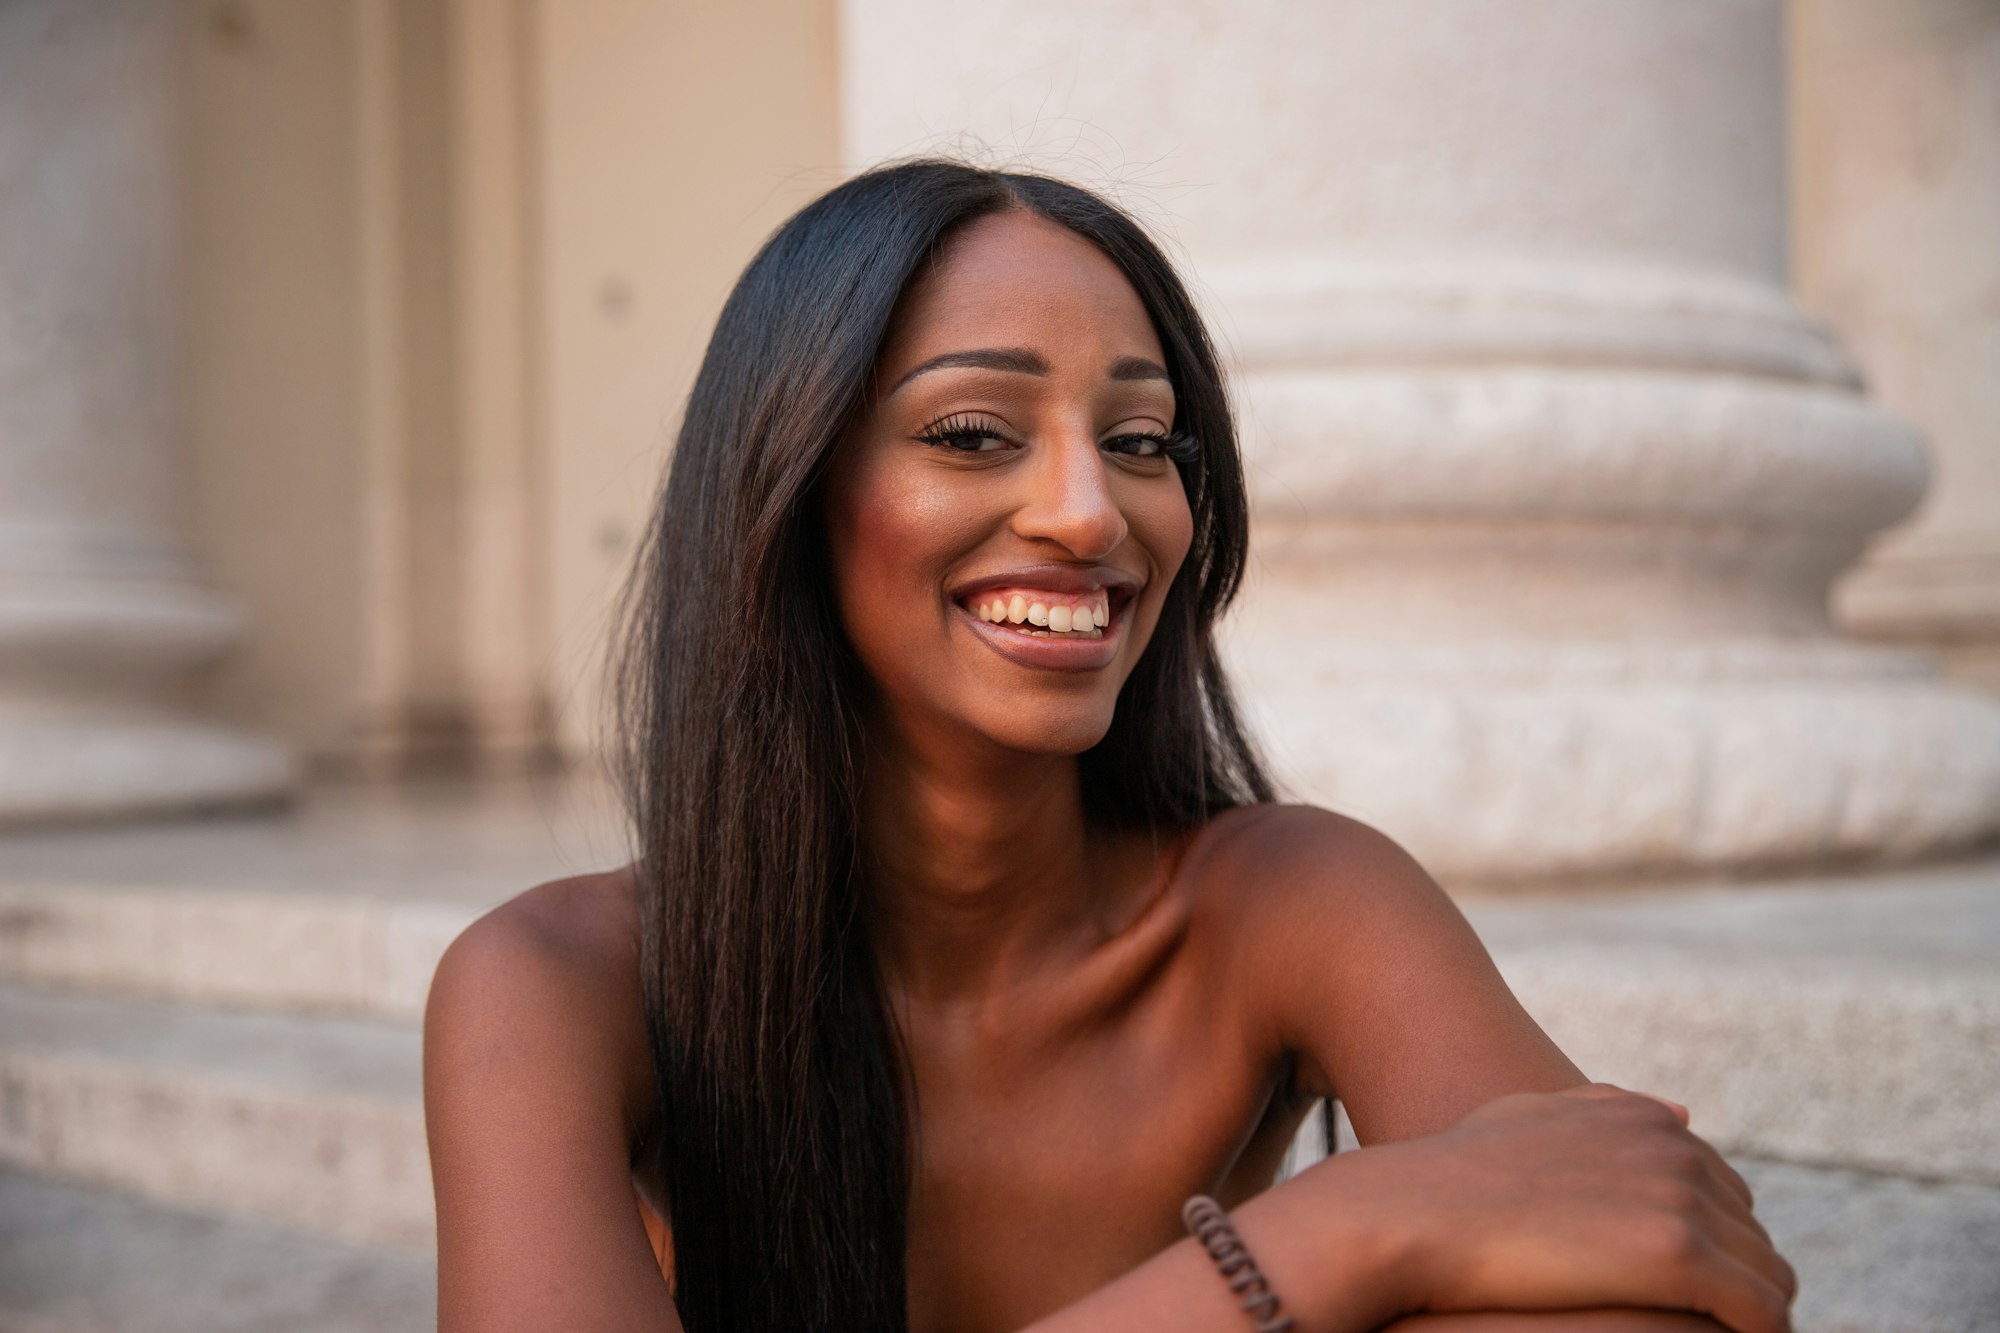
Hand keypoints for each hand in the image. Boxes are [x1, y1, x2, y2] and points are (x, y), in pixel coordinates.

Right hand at [1328, 1084, 1795, 1332]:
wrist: (1416, 1214)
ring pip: (1769, 1275)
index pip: (1724, 1190)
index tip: (1676, 1289)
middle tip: (1698, 1321)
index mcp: (1646, 1118)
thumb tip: (1683, 1112)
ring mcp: (1682, 1196)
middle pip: (1752, 1232)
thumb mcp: (1531, 1117)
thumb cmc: (1455, 1177)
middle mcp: (1677, 1145)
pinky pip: (1762, 1311)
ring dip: (1753, 1312)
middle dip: (1735, 1278)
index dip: (1706, 1244)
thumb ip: (1604, 1108)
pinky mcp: (1682, 1255)